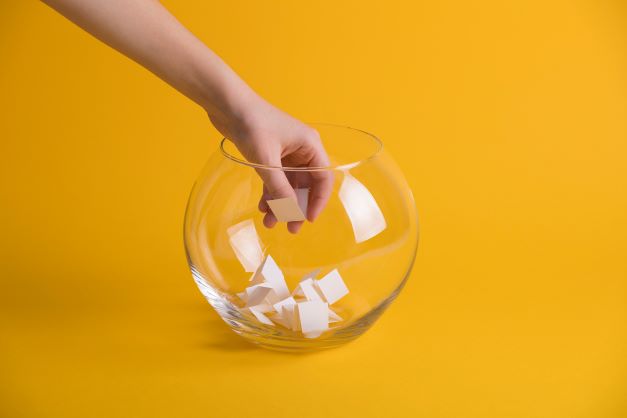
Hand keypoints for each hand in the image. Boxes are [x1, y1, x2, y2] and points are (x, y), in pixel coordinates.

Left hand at [208, 95, 333, 233]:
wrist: (226, 103)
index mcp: (310, 145)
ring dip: (281, 203)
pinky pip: (276, 180)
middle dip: (297, 207)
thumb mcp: (266, 159)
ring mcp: (286, 153)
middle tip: (290, 228)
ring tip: (269, 221)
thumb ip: (279, 187)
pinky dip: (270, 193)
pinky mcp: (271, 155)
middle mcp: (302, 149)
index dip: (318, 201)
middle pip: (306, 185)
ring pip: (289, 185)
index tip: (307, 219)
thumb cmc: (251, 123)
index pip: (323, 179)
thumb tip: (290, 211)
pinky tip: (262, 207)